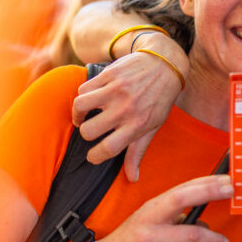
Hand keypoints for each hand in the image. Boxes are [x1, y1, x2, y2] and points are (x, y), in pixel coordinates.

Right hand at [72, 49, 184, 181]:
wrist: (164, 63)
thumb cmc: (160, 99)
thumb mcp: (153, 126)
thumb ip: (138, 151)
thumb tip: (133, 178)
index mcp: (138, 124)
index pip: (109, 149)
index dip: (95, 157)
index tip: (93, 156)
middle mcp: (126, 108)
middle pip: (89, 130)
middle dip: (86, 134)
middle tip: (91, 130)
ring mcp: (116, 90)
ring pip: (80, 106)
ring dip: (77, 114)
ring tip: (83, 116)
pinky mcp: (109, 74)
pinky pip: (83, 88)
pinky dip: (82, 95)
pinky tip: (90, 98)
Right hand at [92, 174, 232, 241]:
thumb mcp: (150, 224)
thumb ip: (176, 220)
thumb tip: (204, 224)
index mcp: (152, 207)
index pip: (182, 188)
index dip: (206, 182)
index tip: (228, 179)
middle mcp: (149, 219)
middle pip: (183, 199)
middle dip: (210, 191)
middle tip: (232, 190)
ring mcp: (148, 239)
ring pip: (191, 235)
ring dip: (213, 240)